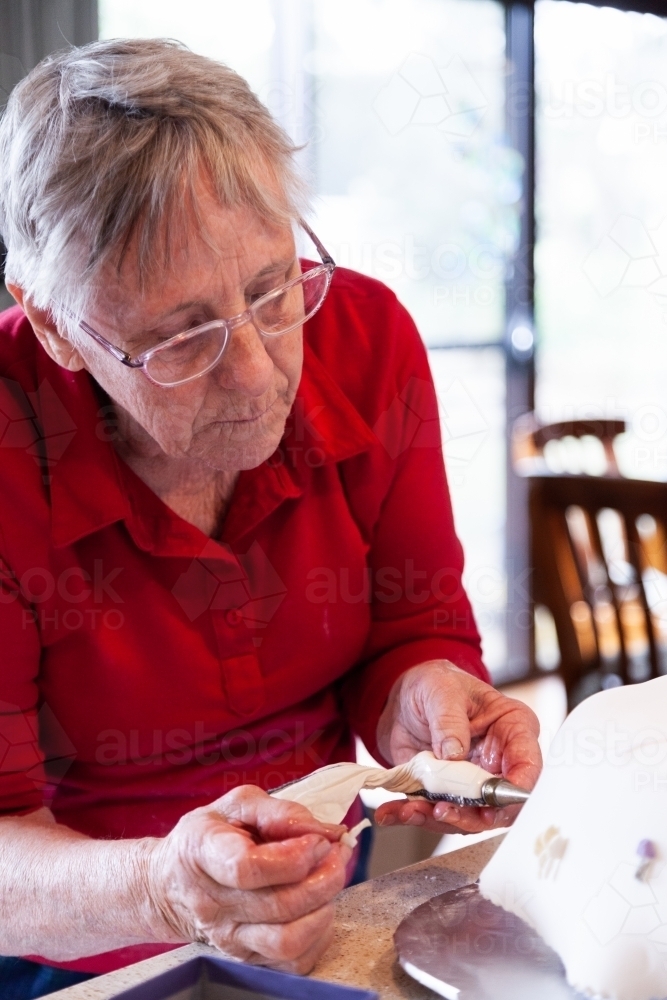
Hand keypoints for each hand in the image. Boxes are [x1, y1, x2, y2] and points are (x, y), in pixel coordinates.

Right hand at [146, 785, 350, 973]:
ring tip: (329, 880)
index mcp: (203, 852)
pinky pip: (291, 962)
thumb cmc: (210, 836)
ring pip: (286, 941)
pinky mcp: (244, 957)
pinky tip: (319, 907)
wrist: (170, 882)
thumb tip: (326, 831)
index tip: (318, 841)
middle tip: (336, 854)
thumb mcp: (238, 805)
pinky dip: (318, 937)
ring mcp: (227, 937)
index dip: (293, 857)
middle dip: (323, 878)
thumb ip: (282, 812)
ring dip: (323, 909)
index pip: (246, 867)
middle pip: (278, 905)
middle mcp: (212, 902)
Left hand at [374, 660, 541, 834]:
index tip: (490, 806)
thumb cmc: (436, 684)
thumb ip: (450, 720)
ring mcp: (473, 782)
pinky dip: (413, 815)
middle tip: (440, 810)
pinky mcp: (447, 793)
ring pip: (467, 815)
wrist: (405, 698)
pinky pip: (435, 813)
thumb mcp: (442, 690)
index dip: (514, 793)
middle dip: (469, 815)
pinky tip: (394, 812)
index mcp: (513, 729)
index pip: (527, 767)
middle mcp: (499, 762)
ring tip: (410, 809)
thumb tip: (454, 755)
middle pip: (499, 803)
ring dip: (436, 819)